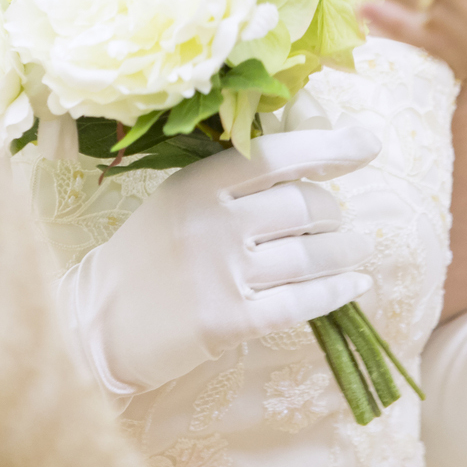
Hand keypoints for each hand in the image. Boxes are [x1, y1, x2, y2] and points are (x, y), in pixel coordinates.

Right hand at [60, 126, 380, 395]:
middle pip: (305, 205)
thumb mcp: (179, 200)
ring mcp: (221, 273)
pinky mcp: (229, 321)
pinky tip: (353, 286)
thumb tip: (310, 159)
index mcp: (198, 183)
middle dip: (332, 212)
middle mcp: (213, 222)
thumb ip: (233, 181)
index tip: (367, 145)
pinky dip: (337, 291)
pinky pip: (303, 301)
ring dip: (344, 252)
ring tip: (353, 252)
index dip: (330, 147)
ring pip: (311, 254)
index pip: (278, 155)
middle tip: (334, 221)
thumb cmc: (147, 255)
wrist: (98, 322)